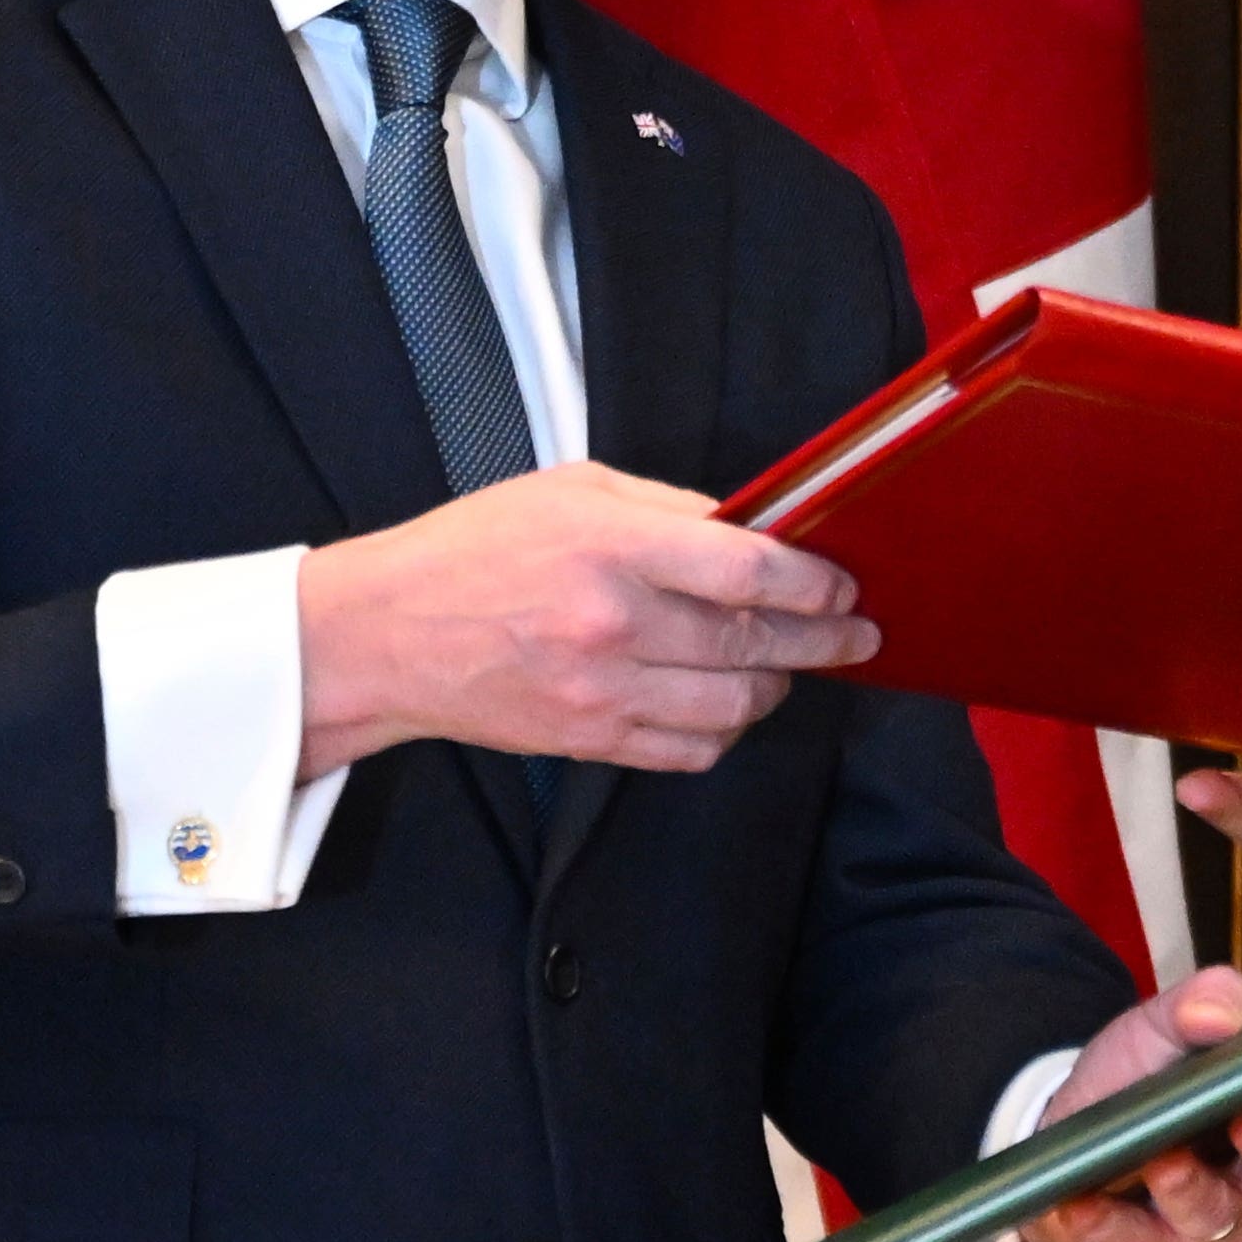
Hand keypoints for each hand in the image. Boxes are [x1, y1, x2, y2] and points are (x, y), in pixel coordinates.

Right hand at [293, 460, 880, 777]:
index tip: (842, 584)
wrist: (387, 634)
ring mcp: (602, 691)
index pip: (749, 569)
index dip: (813, 581)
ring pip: (733, 705)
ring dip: (775, 687)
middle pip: (754, 642)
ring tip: (785, 667)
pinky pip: (690, 750)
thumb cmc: (474, 551)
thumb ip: (667, 509)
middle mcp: (614, 624)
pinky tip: (726, 705)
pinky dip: (724, 731)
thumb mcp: (572, 490)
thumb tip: (749, 529)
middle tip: (854, 634)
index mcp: (613, 546)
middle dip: (822, 639)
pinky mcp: (590, 740)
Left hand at [1017, 967, 1241, 1241]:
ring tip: (1165, 1161)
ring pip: (1218, 1218)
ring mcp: (1217, 1226)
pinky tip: (1079, 1205)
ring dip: (1191, 1191)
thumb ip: (1195, 1007)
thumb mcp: (1161, 1029)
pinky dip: (1107, 1225)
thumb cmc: (1147, 1078)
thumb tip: (1226, 1003)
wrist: (1074, 1137)